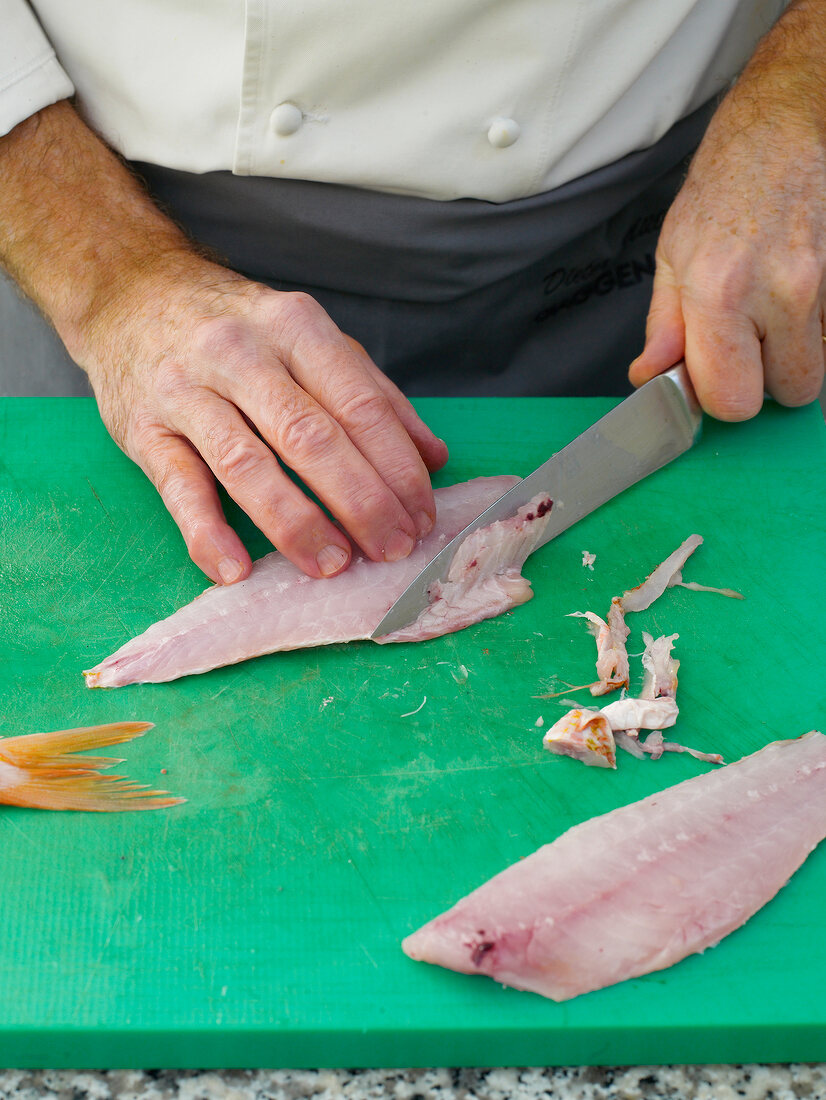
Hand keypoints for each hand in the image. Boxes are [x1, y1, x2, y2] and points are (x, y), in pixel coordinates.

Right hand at [0, 102, 445, 584]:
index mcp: (295, 327)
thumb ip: (372, 393)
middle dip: (360, 501)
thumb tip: (432, 457)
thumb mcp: (309, 338)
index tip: (421, 515)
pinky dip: (207, 532)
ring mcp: (186, 389)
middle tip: (392, 549)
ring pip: (247, 464)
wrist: (129, 292)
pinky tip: (236, 569)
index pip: (359, 405)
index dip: (397, 467)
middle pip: (311, 437)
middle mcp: (241, 352)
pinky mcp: (142, 427)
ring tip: (332, 564)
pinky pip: (178, 487)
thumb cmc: (236, 327)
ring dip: (296, 523)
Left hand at [629, 1, 825, 418]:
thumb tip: (651, 377)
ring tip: (768, 313)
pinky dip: (810, 328)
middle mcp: (780, 292)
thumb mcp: (673, 255)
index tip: (714, 376)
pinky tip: (790, 293)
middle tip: (746, 346)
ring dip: (791, 356)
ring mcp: (821, 285)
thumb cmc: (725, 185)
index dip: (722, 398)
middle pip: (788, 393)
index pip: (732, 400)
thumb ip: (665, 327)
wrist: (785, 124)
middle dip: (765, 381)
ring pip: (816, 368)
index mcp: (721, 292)